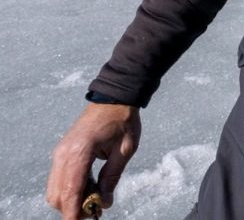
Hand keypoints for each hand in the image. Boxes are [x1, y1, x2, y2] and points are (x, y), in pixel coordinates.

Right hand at [46, 103, 141, 218]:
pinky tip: (89, 188)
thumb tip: (104, 203)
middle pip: (57, 195)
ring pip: (55, 189)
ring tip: (94, 200)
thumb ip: (112, 178)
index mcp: (80, 152)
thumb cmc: (123, 121)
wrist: (114, 98)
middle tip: (95, 211)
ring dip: (70, 200)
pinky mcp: (61, 152)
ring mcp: (60, 153)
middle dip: (72, 209)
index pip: (70, 191)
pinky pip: (59, 179)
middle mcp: (63, 154)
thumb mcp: (124, 150)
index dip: (73, 212)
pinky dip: (70, 189)